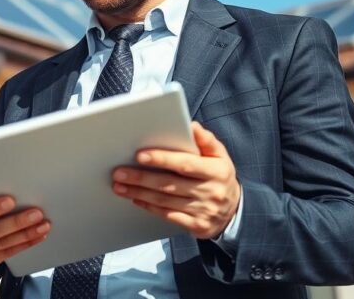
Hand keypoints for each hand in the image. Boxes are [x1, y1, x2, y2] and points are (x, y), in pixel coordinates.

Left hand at [111, 121, 240, 239]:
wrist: (235, 212)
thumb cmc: (220, 177)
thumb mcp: (220, 156)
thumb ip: (206, 140)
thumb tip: (192, 126)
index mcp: (216, 171)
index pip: (185, 164)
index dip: (162, 159)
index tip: (139, 155)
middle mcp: (210, 192)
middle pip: (169, 184)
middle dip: (141, 177)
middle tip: (118, 172)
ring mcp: (203, 211)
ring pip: (165, 201)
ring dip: (139, 192)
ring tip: (119, 185)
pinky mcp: (196, 226)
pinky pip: (168, 215)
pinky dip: (149, 207)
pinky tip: (135, 199)